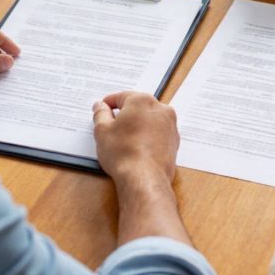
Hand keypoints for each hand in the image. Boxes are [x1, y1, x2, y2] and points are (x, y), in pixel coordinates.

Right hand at [93, 91, 191, 245]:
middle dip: (124, 114)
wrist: (144, 178)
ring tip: (123, 139)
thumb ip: (100, 114)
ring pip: (149, 120)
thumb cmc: (124, 153)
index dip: (108, 103)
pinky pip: (157, 133)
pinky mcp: (174, 142)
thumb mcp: (102, 130)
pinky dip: (147, 137)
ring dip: (137, 125)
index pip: (122, 96)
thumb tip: (100, 106)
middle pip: (138, 106)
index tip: (102, 109)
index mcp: (142, 101)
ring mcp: (170, 126)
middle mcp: (160, 109)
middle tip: (110, 125)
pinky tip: (136, 147)